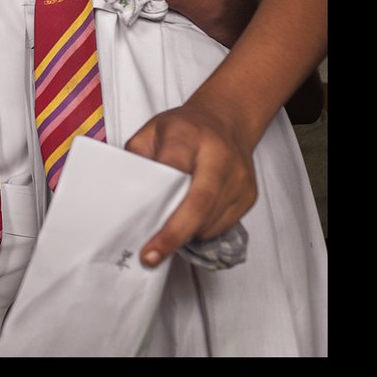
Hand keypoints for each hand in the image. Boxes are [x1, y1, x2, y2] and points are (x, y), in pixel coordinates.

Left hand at [125, 103, 260, 268]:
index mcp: (189, 135)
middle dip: (175, 234)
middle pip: (200, 203)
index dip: (160, 204)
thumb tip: (126, 198)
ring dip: (186, 234)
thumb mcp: (151, 131)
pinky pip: (223, 225)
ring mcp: (239, 177)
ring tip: (169, 232)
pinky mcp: (249, 194)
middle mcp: (220, 155)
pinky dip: (203, 230)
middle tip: (152, 256)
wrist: (228, 120)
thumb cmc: (186, 129)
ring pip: (211, 221)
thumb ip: (137, 159)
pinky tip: (192, 220)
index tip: (145, 229)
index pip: (175, 170)